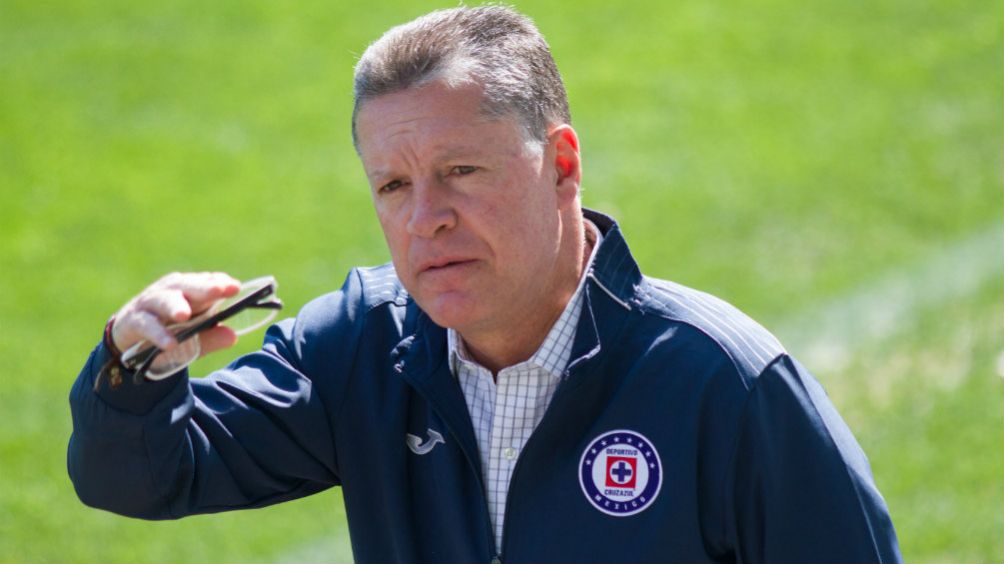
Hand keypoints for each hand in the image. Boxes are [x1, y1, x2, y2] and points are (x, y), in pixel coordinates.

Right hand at [110, 272, 241, 357]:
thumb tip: (233, 336)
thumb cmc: (169, 331)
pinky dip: (158, 333)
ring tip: (184, 315)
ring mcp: (151, 304)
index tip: (235, 288)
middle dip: (204, 287)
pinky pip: (147, 325)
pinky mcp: (134, 321)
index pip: (206, 282)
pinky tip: (169, 343)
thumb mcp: (193, 337)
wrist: (130, 340)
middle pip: (188, 285)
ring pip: (164, 300)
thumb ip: (211, 336)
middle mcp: (170, 291)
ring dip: (175, 306)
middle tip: (219, 290)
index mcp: (188, 290)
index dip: (220, 283)